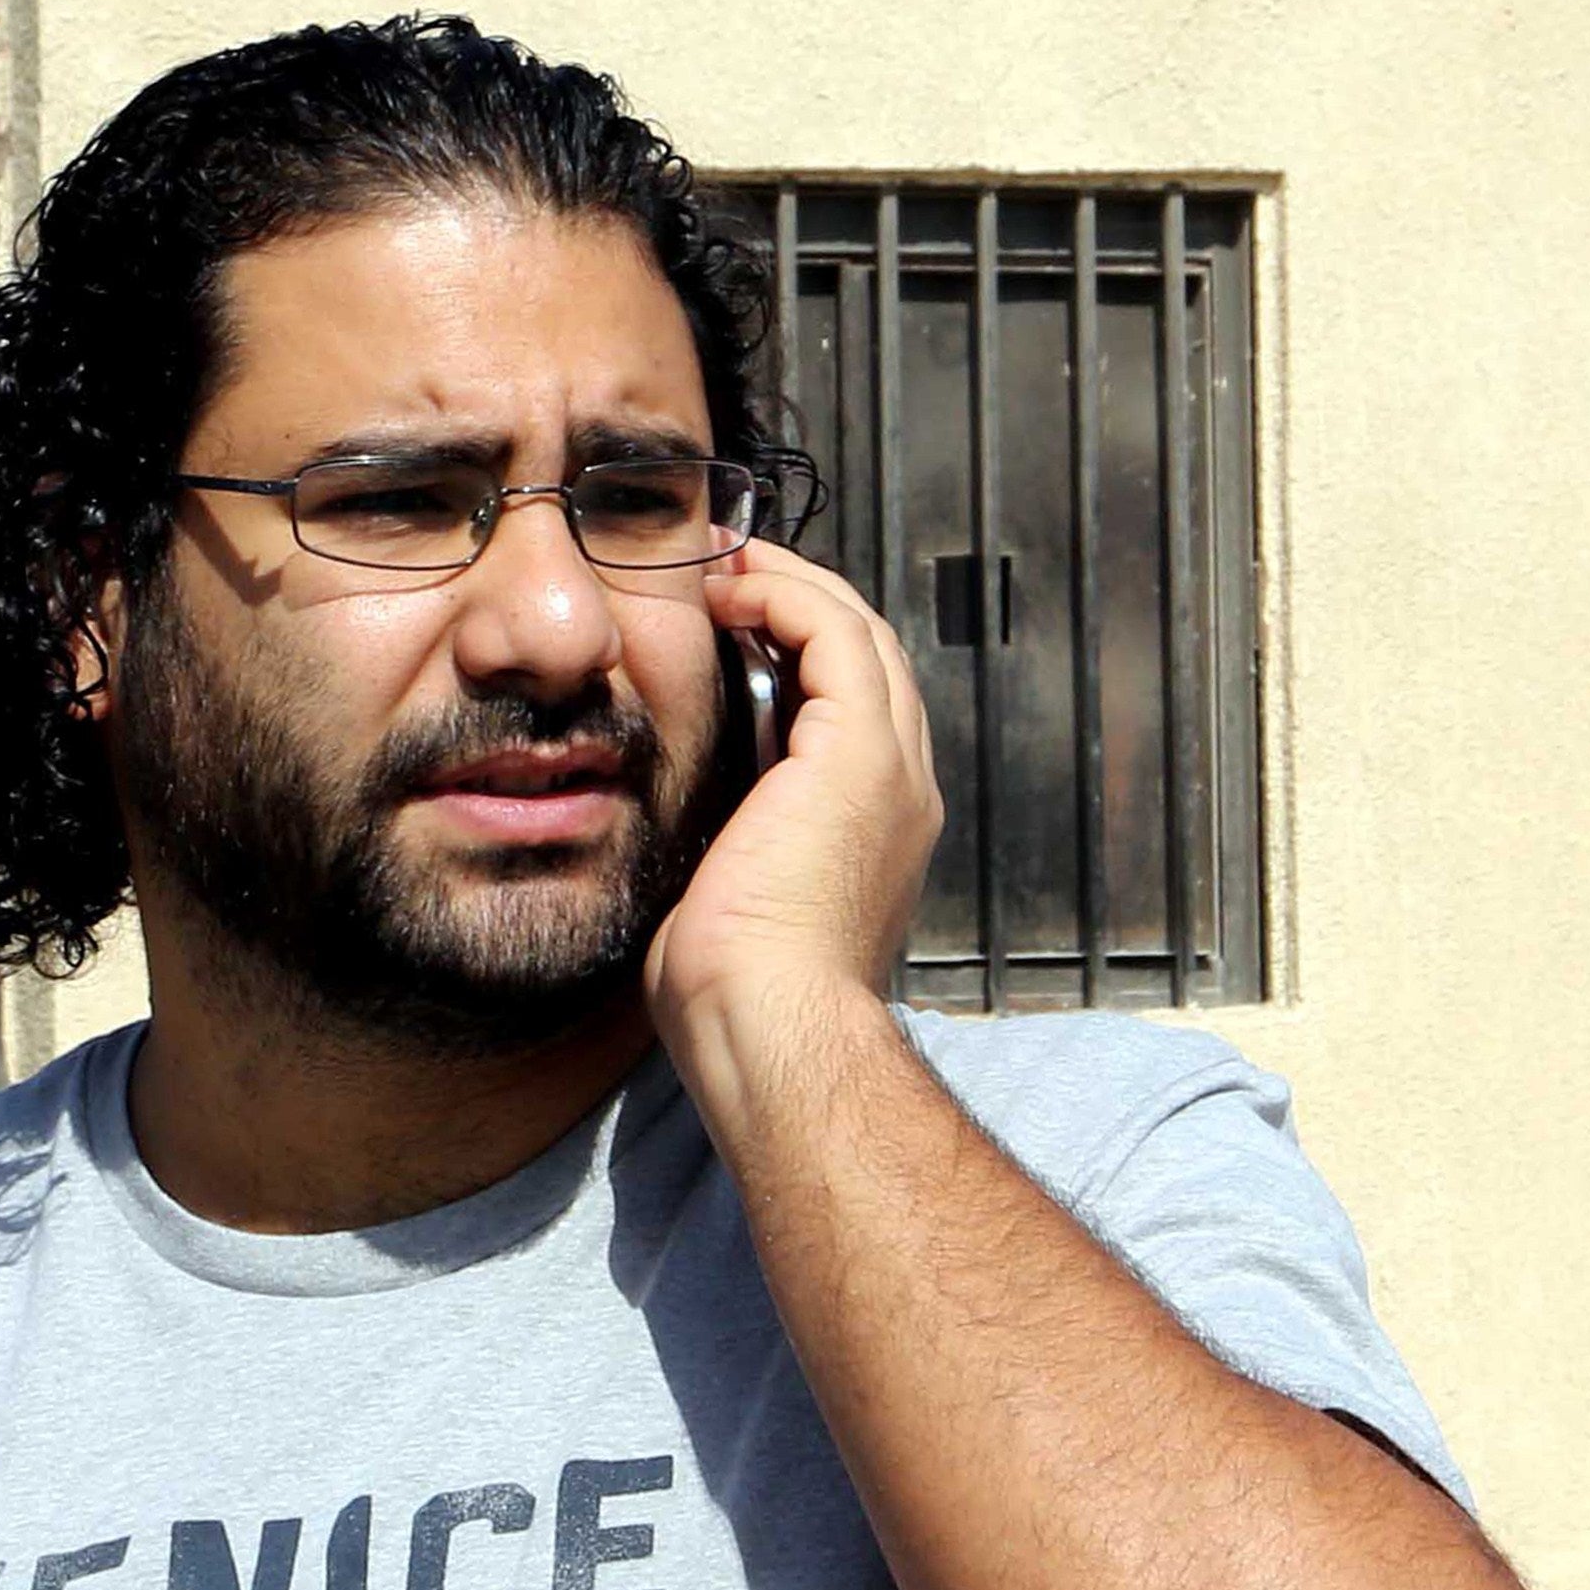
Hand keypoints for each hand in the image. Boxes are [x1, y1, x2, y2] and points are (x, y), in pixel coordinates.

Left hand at [648, 540, 941, 1117]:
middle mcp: (904, 791)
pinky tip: (731, 592)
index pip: (854, 709)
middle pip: (868, 657)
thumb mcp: (731, 901)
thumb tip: (685, 823)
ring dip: (790, 585)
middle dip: (800, 601)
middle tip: (728, 569)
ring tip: (725, 563)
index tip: (730, 621)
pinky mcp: (860, 751)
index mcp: (879, 829)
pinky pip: (834, 634)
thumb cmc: (737, 998)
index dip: (797, 650)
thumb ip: (732, 844)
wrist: (769, 1025)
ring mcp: (893, 768)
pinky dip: (786, 597)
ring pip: (859, 632)